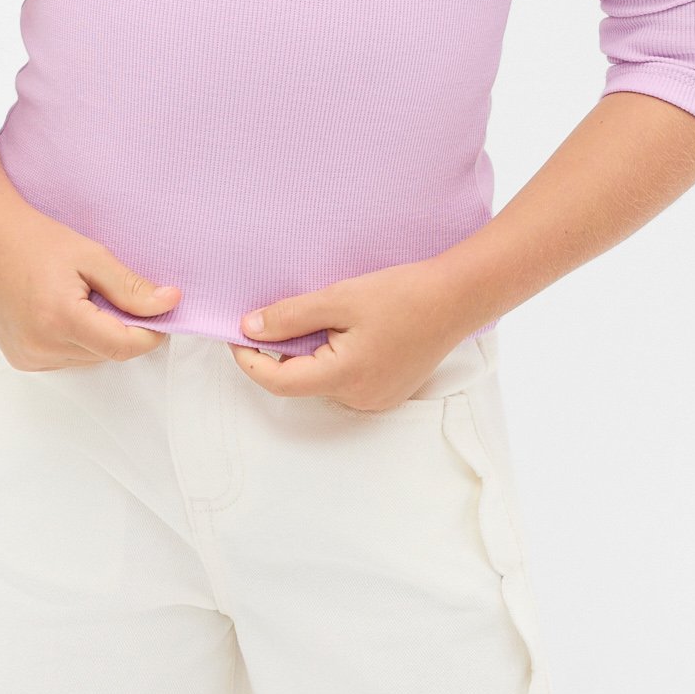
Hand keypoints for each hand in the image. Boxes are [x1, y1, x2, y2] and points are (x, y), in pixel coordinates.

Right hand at [0, 210, 180, 367]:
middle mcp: (42, 345)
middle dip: (120, 329)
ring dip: (97, 337)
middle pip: (107, 353)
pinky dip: (75, 342)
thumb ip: (132, 288)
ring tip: (79, 300)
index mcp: (61, 318)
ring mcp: (29, 357)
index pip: (123, 347)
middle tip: (108, 294)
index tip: (158, 313)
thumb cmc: (39, 242)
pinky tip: (60, 313)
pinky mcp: (22, 361)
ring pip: (89, 359)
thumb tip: (171, 303)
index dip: (150, 334)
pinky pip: (67, 360)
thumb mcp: (93, 256)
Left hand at [228, 262, 468, 410]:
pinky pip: (345, 381)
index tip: (238, 334)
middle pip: (300, 382)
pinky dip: (334, 359)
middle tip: (284, 314)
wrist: (456, 298)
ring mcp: (376, 399)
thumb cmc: (402, 294)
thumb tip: (248, 329)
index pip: (277, 382)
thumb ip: (289, 316)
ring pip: (323, 381)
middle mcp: (359, 398)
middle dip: (284, 352)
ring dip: (311, 354)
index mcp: (343, 377)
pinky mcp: (387, 392)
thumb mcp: (338, 298)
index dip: (249, 360)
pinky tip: (349, 332)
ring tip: (326, 319)